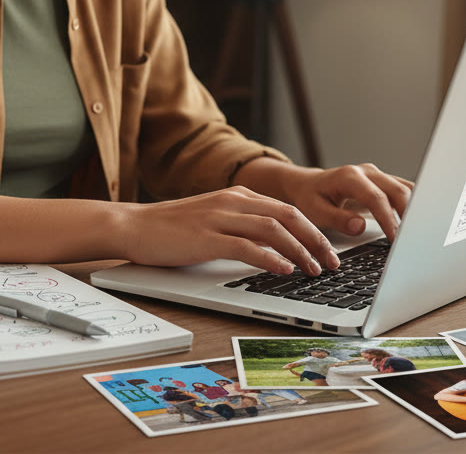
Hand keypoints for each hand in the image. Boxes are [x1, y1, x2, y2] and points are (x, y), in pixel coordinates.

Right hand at [122, 187, 339, 274]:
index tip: (329, 250)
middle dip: (316, 239)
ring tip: (314, 270)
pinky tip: (284, 270)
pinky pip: (246, 246)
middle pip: (289, 215)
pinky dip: (270, 258)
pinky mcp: (206, 237)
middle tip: (332, 262)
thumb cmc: (170, 229)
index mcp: (238, 195)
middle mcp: (233, 201)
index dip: (313, 230)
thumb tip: (275, 248)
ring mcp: (219, 217)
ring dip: (299, 250)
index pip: (287, 209)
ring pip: (273, 229)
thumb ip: (242, 227)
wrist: (132, 225)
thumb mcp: (214, 220)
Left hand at [250, 162, 412, 240]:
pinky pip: (404, 191)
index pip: (376, 198)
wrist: (309, 185)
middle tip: (413, 240)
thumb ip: (337, 219)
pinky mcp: (383, 182)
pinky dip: (413, 206)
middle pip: (398, 190)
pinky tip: (416, 224)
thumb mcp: (316, 211)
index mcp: (349, 177)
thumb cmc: (310, 199)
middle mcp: (366, 172)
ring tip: (419, 234)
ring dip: (414, 210)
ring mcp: (377, 175)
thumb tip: (359, 226)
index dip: (389, 219)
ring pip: (406, 189)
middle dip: (409, 215)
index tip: (396, 239)